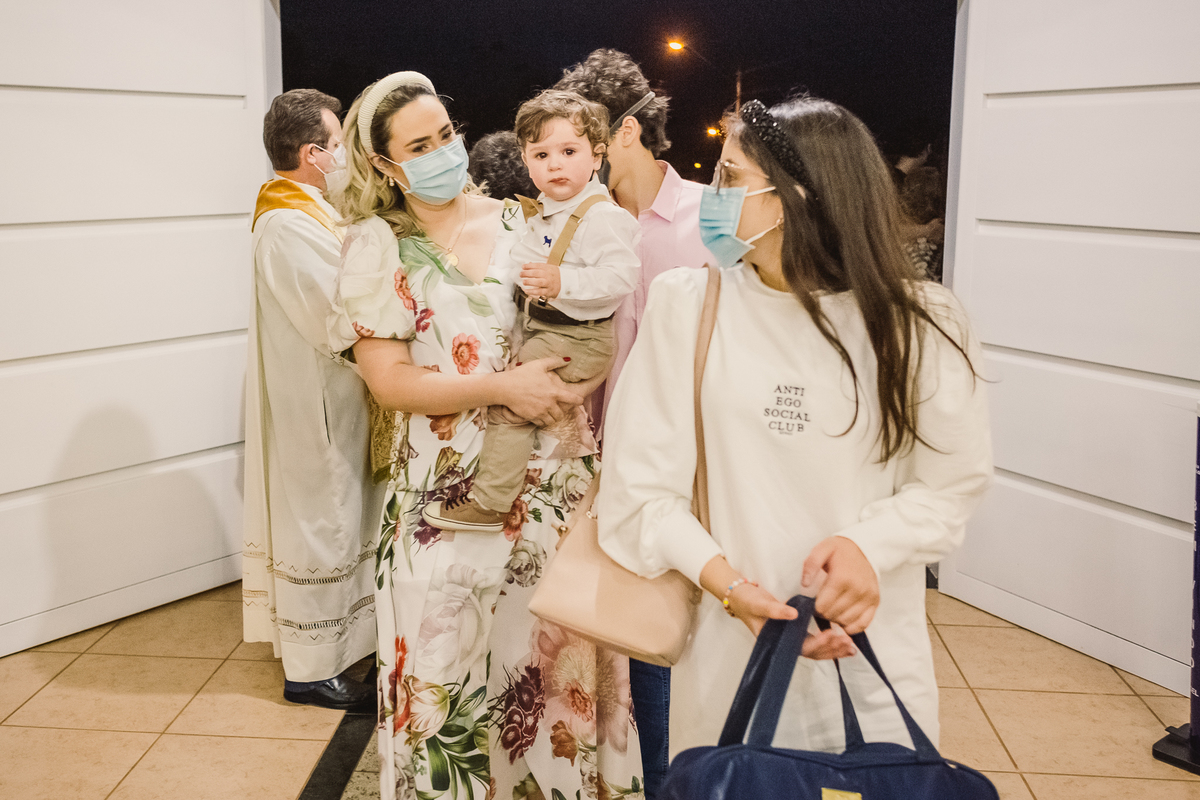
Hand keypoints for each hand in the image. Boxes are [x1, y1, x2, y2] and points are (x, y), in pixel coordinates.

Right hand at [497, 357, 579, 421]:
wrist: (506, 387)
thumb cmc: (522, 374)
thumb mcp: (539, 364)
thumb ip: (555, 362)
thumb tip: (568, 360)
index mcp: (554, 391)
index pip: (573, 399)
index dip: (578, 400)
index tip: (578, 400)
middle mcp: (550, 404)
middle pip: (562, 414)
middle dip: (561, 410)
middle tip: (557, 406)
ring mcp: (541, 412)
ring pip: (553, 420)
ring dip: (553, 417)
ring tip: (549, 412)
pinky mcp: (532, 417)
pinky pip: (542, 424)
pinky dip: (543, 421)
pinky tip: (540, 415)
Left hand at [521, 262, 561, 299]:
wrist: (566, 284)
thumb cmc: (555, 276)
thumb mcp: (549, 268)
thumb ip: (539, 267)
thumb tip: (528, 264)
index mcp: (549, 268)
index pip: (538, 265)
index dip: (529, 266)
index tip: (523, 266)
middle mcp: (549, 275)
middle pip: (537, 273)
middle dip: (527, 273)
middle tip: (521, 274)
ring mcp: (549, 284)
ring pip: (538, 282)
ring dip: (529, 282)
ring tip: (524, 282)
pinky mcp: (549, 292)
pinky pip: (539, 292)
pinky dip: (532, 292)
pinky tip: (526, 291)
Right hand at [723, 581, 854, 658]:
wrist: (740, 595)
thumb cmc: (747, 601)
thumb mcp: (759, 604)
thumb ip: (775, 610)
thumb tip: (794, 614)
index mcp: (776, 641)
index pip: (801, 647)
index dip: (817, 643)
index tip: (832, 634)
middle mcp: (785, 643)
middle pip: (812, 652)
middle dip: (831, 649)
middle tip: (848, 642)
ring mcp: (791, 639)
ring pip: (816, 649)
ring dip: (833, 649)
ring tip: (851, 646)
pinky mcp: (796, 631)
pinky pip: (815, 640)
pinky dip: (830, 642)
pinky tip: (844, 640)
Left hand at [802, 537, 879, 634]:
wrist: (864, 548)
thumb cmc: (840, 551)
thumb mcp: (822, 549)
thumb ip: (810, 565)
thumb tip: (805, 585)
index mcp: (842, 578)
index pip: (822, 606)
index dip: (813, 607)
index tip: (812, 602)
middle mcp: (857, 590)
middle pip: (833, 615)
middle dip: (823, 613)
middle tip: (821, 605)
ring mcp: (868, 597)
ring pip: (846, 622)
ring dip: (836, 619)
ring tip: (832, 609)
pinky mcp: (875, 602)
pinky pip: (863, 624)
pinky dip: (851, 626)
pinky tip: (844, 619)